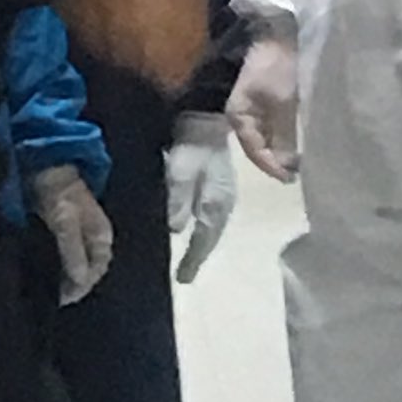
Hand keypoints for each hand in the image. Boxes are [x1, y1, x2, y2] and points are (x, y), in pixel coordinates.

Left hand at [31, 166, 113, 305]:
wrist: (43, 166)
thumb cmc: (58, 192)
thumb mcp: (66, 223)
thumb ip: (73, 252)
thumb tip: (80, 281)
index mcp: (102, 237)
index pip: (96, 271)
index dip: (80, 288)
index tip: (61, 298)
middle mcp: (95, 239)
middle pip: (87, 271)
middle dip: (72, 286)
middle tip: (51, 297)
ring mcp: (81, 235)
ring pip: (76, 265)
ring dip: (64, 278)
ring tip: (45, 287)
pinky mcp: (65, 232)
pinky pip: (64, 256)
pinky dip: (56, 266)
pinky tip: (42, 270)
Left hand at [167, 113, 237, 282]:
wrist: (206, 122)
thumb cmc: (192, 148)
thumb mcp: (179, 172)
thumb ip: (178, 201)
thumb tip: (176, 230)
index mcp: (215, 206)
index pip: (203, 241)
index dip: (193, 261)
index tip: (183, 280)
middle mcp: (223, 206)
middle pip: (210, 239)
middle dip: (198, 257)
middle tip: (186, 276)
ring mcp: (224, 198)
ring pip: (213, 230)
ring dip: (202, 246)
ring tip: (190, 261)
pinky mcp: (220, 189)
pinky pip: (212, 219)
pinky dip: (204, 231)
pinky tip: (196, 234)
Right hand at [227, 35, 299, 182]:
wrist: (278, 33)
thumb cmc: (278, 66)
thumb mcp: (284, 102)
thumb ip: (285, 135)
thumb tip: (288, 166)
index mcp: (238, 116)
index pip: (254, 151)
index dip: (271, 167)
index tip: (290, 179)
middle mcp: (240, 118)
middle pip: (257, 148)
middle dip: (275, 162)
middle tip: (295, 176)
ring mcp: (250, 112)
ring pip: (264, 140)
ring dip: (279, 152)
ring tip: (296, 165)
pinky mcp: (262, 105)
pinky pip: (270, 130)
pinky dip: (281, 139)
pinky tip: (293, 146)